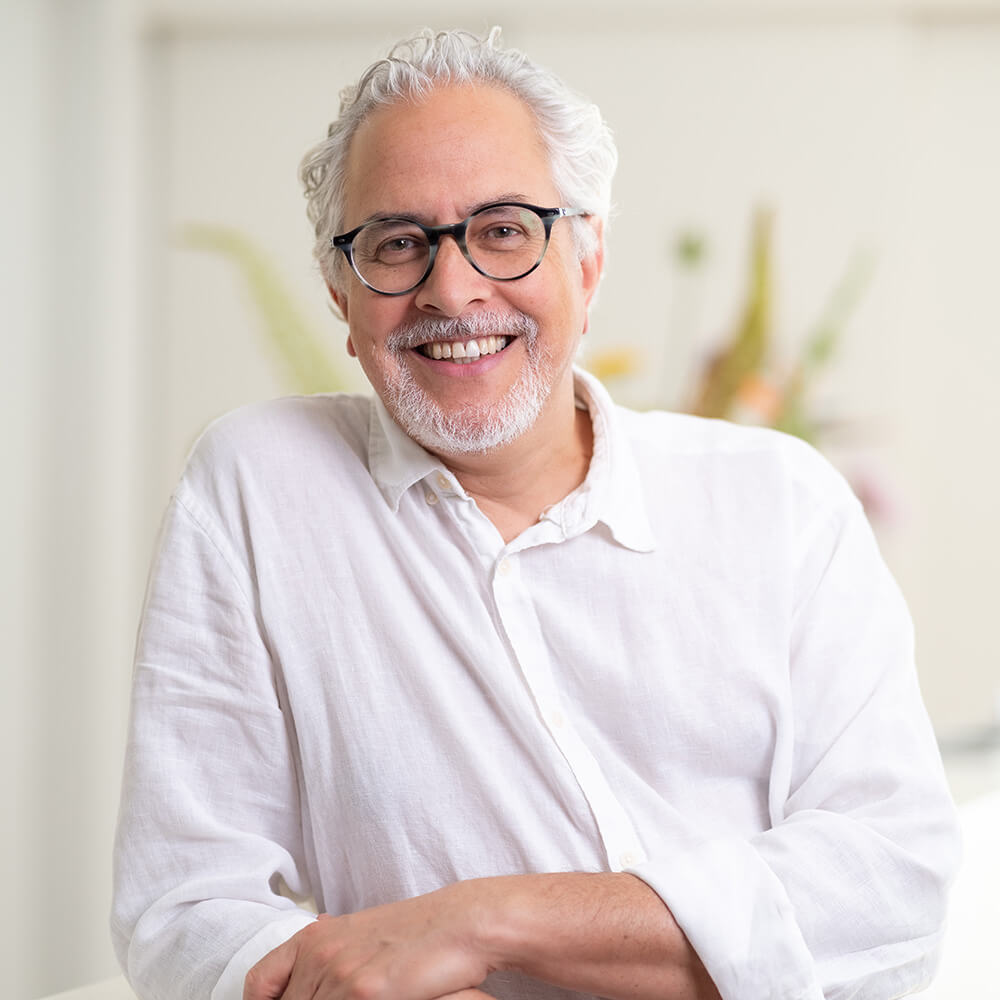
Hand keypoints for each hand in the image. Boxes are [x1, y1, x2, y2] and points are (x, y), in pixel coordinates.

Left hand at [243, 885, 494, 999]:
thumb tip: (306, 971)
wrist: (459, 922)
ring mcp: (338, 975)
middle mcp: (319, 954)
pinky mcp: (362, 994)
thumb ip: (328, 956)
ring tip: (363, 999)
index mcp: (314, 938)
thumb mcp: (360, 938)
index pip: (261, 984)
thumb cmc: (416, 932)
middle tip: (341, 999)